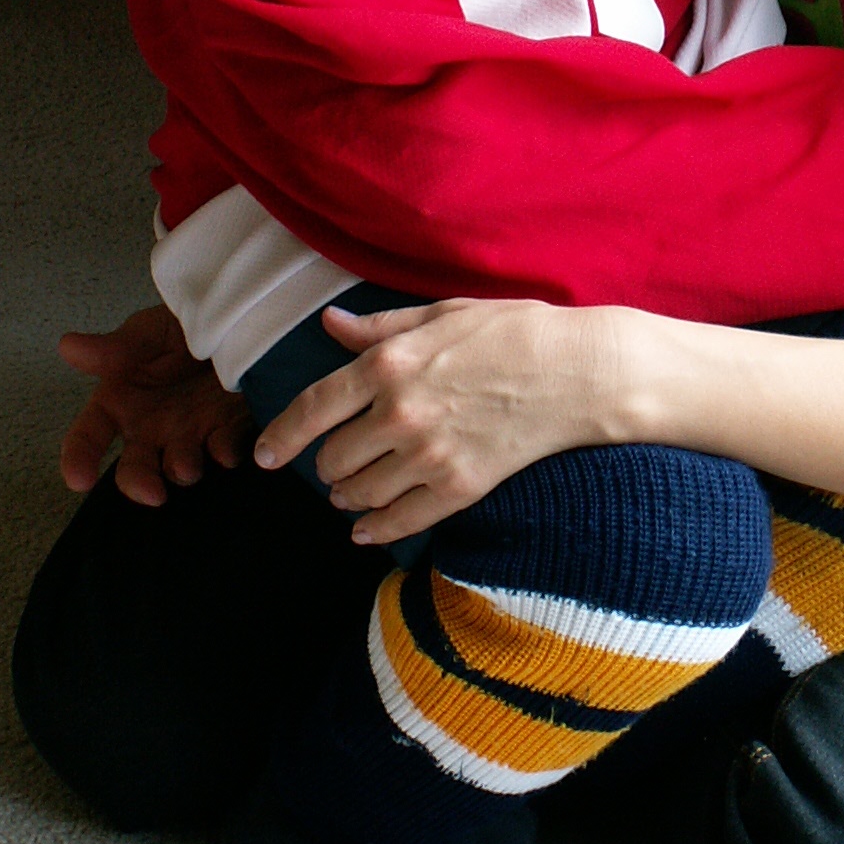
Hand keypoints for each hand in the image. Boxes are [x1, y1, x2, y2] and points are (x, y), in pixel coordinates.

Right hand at [57, 302, 251, 506]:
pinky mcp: (225, 430)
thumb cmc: (178, 329)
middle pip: (135, 467)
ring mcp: (188, 433)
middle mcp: (150, 427)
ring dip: (182, 470)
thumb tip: (67, 346)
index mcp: (119, 402)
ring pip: (178, 467)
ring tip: (187, 468)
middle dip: (140, 483)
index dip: (79, 459)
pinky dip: (224, 453)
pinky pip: (223, 449)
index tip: (79, 480)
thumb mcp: (148, 331)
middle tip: (151, 493)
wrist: (232, 321)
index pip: (89, 436)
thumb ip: (115, 347)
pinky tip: (227, 452)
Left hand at [252, 297, 616, 544]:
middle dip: (327, 464)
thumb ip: (380, 327)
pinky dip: (375, 529)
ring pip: (361, 493)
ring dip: (348, 496)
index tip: (265, 456)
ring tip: (350, 492)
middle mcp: (399, 413)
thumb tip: (331, 325)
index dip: (280, 436)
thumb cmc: (513, 332)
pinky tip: (366, 530)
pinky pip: (400, 521)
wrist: (578, 372)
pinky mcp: (460, 487)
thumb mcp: (442, 313)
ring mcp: (429, 454)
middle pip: (333, 458)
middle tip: (334, 464)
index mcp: (388, 363)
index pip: (312, 408)